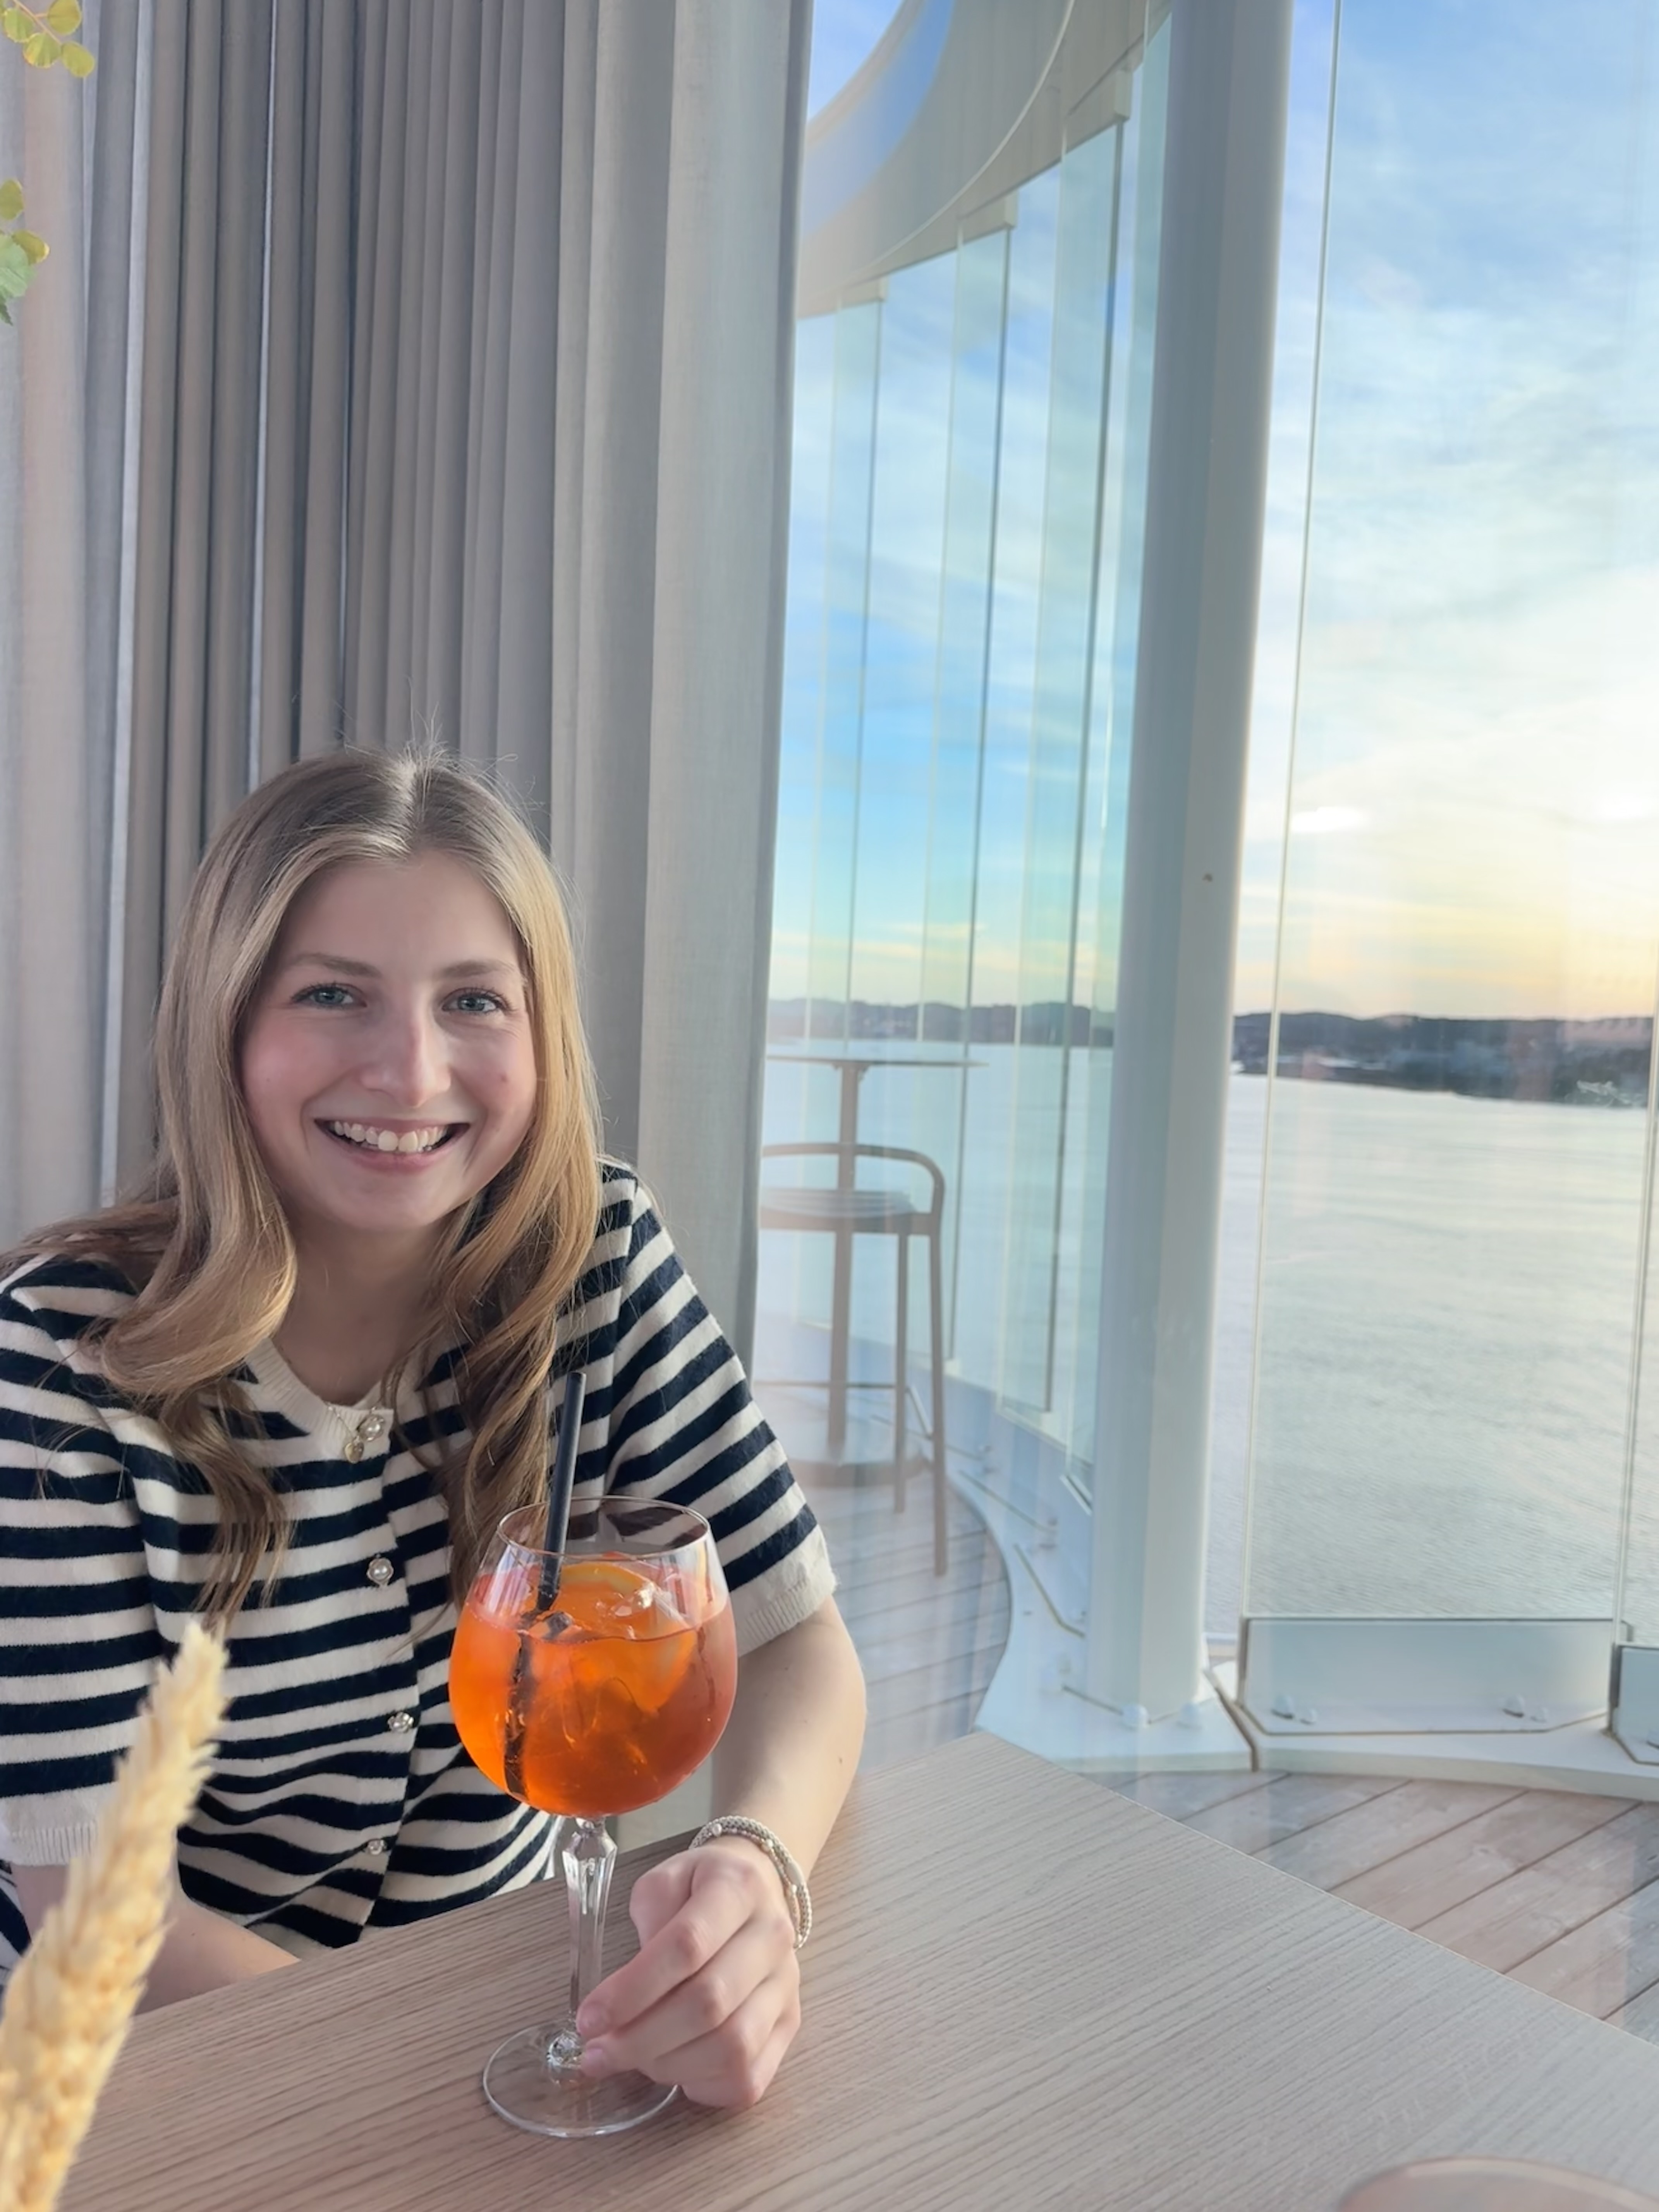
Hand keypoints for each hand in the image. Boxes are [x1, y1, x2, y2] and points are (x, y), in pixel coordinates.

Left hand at [574, 1838, 800, 2109]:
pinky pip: (748, 2077)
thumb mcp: (665, 1881)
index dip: (633, 1990)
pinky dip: (703, 2085)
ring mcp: (786, 1987)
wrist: (759, 1891)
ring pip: (732, 2047)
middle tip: (596, 2054)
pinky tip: (674, 2069)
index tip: (588, 2019)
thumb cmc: (699, 1888)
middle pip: (709, 2003)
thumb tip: (627, 1994)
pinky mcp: (789, 2025)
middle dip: (641, 2038)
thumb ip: (647, 1922)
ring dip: (668, 2065)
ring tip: (631, 2059)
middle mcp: (772, 1938)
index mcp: (739, 1889)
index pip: (687, 1946)